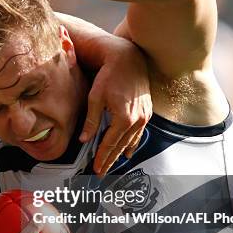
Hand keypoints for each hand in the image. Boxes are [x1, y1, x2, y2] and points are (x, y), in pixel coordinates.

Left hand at [79, 42, 151, 175]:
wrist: (129, 60)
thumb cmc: (110, 76)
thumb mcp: (95, 98)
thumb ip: (91, 121)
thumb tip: (84, 140)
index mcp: (123, 118)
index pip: (110, 144)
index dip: (102, 157)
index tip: (96, 168)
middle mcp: (137, 120)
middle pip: (121, 146)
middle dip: (110, 160)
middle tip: (102, 171)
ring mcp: (144, 116)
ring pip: (131, 141)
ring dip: (121, 153)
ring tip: (112, 164)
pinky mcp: (147, 111)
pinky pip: (139, 133)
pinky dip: (132, 143)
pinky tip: (129, 151)